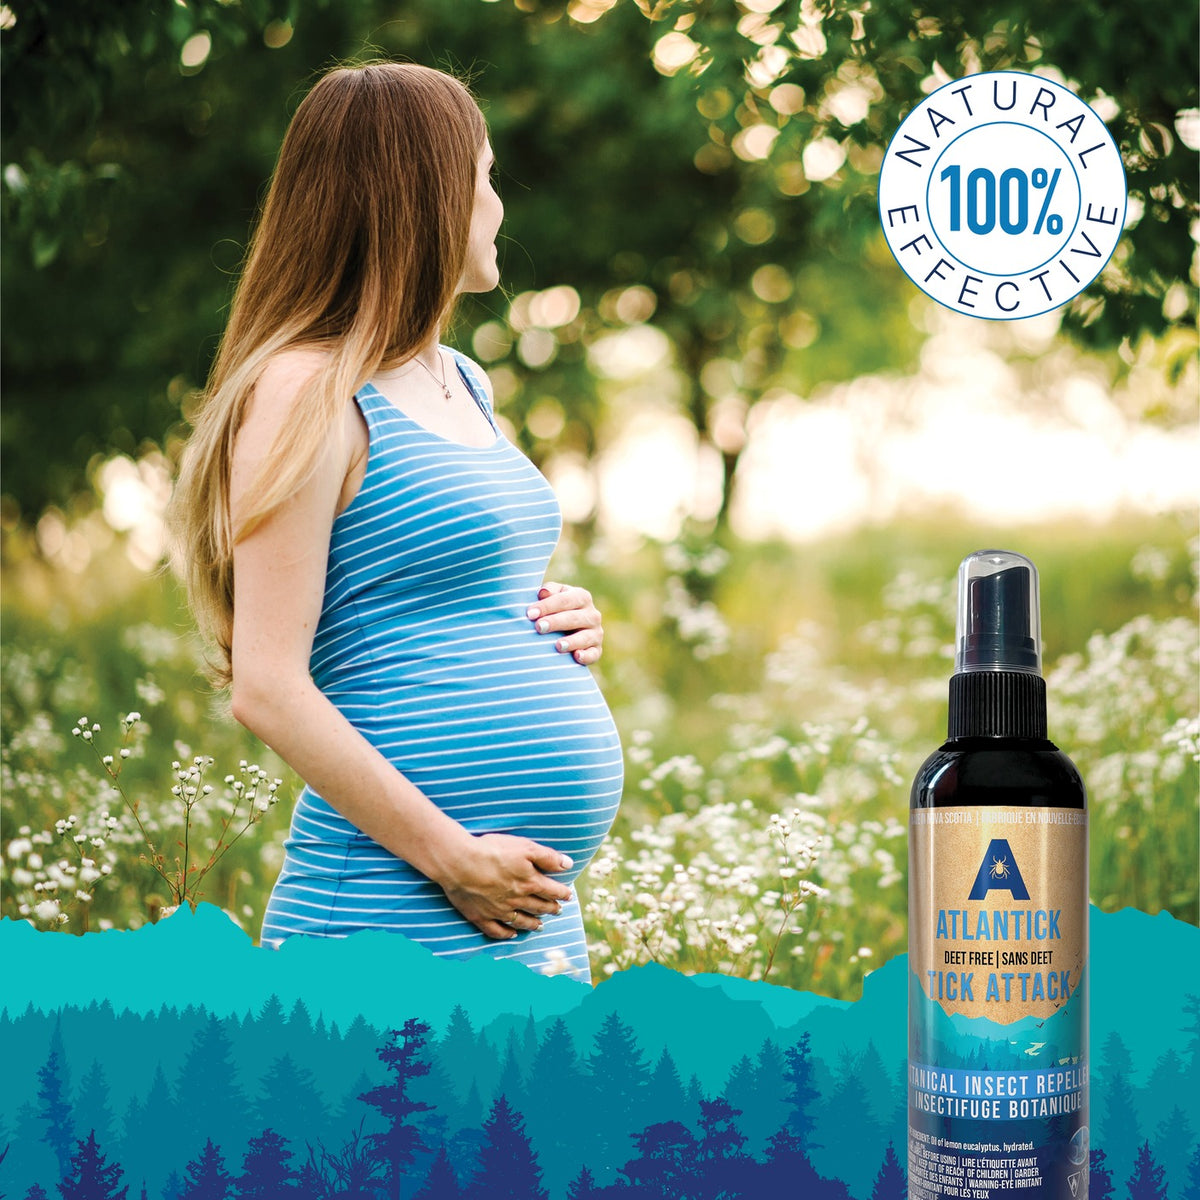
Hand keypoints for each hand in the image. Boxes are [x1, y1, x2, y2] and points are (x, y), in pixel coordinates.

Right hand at [439, 833, 573, 940]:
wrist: (459, 862)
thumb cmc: (492, 850)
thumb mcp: (525, 847)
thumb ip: (548, 857)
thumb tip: (569, 865)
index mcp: (530, 883)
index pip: (552, 891)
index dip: (562, 893)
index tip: (569, 896)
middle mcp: (517, 900)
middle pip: (539, 907)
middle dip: (551, 909)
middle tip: (558, 911)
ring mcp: (498, 911)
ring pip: (521, 921)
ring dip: (533, 924)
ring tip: (541, 926)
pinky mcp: (480, 916)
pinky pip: (497, 930)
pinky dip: (506, 934)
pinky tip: (512, 934)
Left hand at [527, 581, 603, 664]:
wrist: (567, 629)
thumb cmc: (555, 610)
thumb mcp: (552, 597)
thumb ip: (548, 592)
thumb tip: (543, 593)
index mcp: (581, 597)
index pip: (564, 600)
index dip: (547, 606)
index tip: (530, 613)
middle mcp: (592, 614)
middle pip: (573, 618)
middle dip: (555, 622)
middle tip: (539, 627)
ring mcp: (596, 633)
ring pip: (585, 637)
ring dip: (572, 641)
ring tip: (558, 646)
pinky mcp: (597, 650)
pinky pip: (594, 654)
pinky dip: (587, 656)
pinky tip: (576, 656)